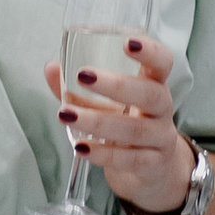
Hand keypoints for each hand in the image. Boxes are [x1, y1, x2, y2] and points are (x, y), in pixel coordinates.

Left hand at [43, 28, 191, 214]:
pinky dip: (104, 154)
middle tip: (82, 76)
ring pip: (135, 130)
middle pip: (150, 94)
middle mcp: (162, 110)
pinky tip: (81, 148)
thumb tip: (51, 68)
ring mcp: (161, 139)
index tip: (127, 43)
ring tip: (65, 115)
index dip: (150, 51)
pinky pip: (130, 160)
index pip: (162, 63)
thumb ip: (80, 88)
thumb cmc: (127, 124)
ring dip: (98, 121)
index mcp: (154, 85)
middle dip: (116, 85)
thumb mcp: (107, 104)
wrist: (152, 171)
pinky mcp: (153, 166)